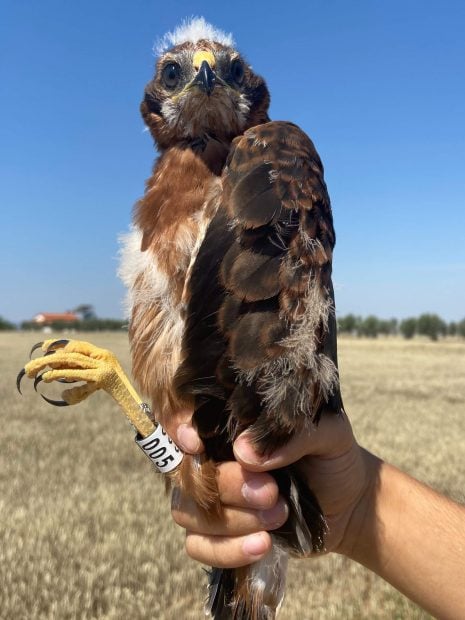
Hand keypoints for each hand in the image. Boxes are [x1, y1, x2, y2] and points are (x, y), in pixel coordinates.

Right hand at [168, 410, 371, 567]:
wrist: (349, 503)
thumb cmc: (332, 457)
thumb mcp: (329, 434)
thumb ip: (293, 435)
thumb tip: (245, 452)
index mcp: (229, 425)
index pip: (183, 420)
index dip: (177, 429)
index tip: (195, 442)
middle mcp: (211, 458)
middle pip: (188, 472)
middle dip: (228, 485)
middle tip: (272, 491)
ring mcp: (210, 498)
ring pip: (188, 512)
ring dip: (231, 520)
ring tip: (279, 515)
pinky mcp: (217, 535)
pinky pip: (197, 546)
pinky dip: (227, 550)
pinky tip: (263, 545)